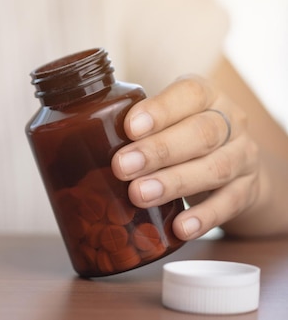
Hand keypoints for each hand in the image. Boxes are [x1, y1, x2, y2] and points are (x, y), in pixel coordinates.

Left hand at [111, 74, 259, 240]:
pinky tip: (180, 228)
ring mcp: (243, 156)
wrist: (237, 164)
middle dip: (159, 151)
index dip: (160, 111)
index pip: (189, 93)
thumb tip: (73, 140)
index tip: (129, 128)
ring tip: (139, 195)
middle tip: (122, 167)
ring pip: (215, 168)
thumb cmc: (183, 134)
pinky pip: (230, 204)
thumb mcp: (167, 119)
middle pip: (201, 133)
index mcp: (205, 95)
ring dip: (174, 182)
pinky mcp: (248, 190)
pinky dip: (205, 217)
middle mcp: (230, 121)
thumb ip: (134, 124)